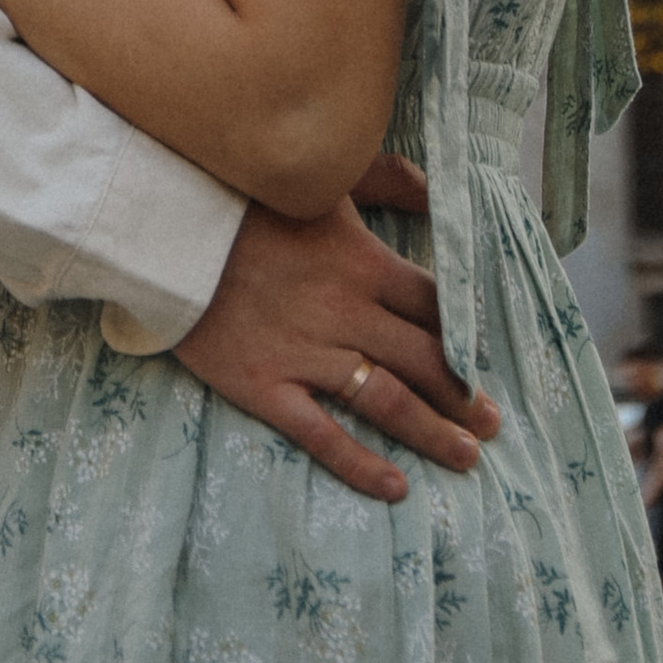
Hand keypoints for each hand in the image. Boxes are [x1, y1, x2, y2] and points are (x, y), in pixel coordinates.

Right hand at [172, 163, 498, 503]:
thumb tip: (435, 193)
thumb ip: (384, 180)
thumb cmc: (245, 193)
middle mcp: (346, 314)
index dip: (466, 336)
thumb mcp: (323, 174)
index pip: (433, 306)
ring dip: (432, 432)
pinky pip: (322, 434)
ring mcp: (307, 355)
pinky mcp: (266, 386)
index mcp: (363, 263)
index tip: (489, 360)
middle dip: (464, 395)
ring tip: (468, 457)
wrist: (167, 226)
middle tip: (494, 424)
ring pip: (387, 402)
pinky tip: (394, 487)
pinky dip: (360, 465)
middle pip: (422, 360)